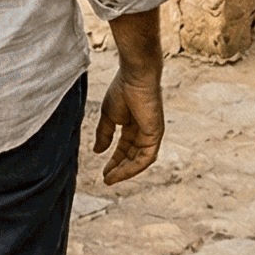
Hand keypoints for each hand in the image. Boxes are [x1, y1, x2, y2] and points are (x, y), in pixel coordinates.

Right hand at [93, 66, 163, 184]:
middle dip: (119, 168)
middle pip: (133, 156)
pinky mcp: (156, 134)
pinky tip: (119, 172)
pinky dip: (133, 167)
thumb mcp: (109, 116)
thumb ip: (104, 134)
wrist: (134, 76)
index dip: (114, 161)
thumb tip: (98, 151)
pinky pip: (146, 157)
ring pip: (140, 160)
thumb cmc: (122, 89)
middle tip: (106, 179)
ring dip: (125, 171)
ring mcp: (152, 133)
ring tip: (111, 179)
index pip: (125, 148)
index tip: (104, 173)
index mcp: (133, 124)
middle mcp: (144, 131)